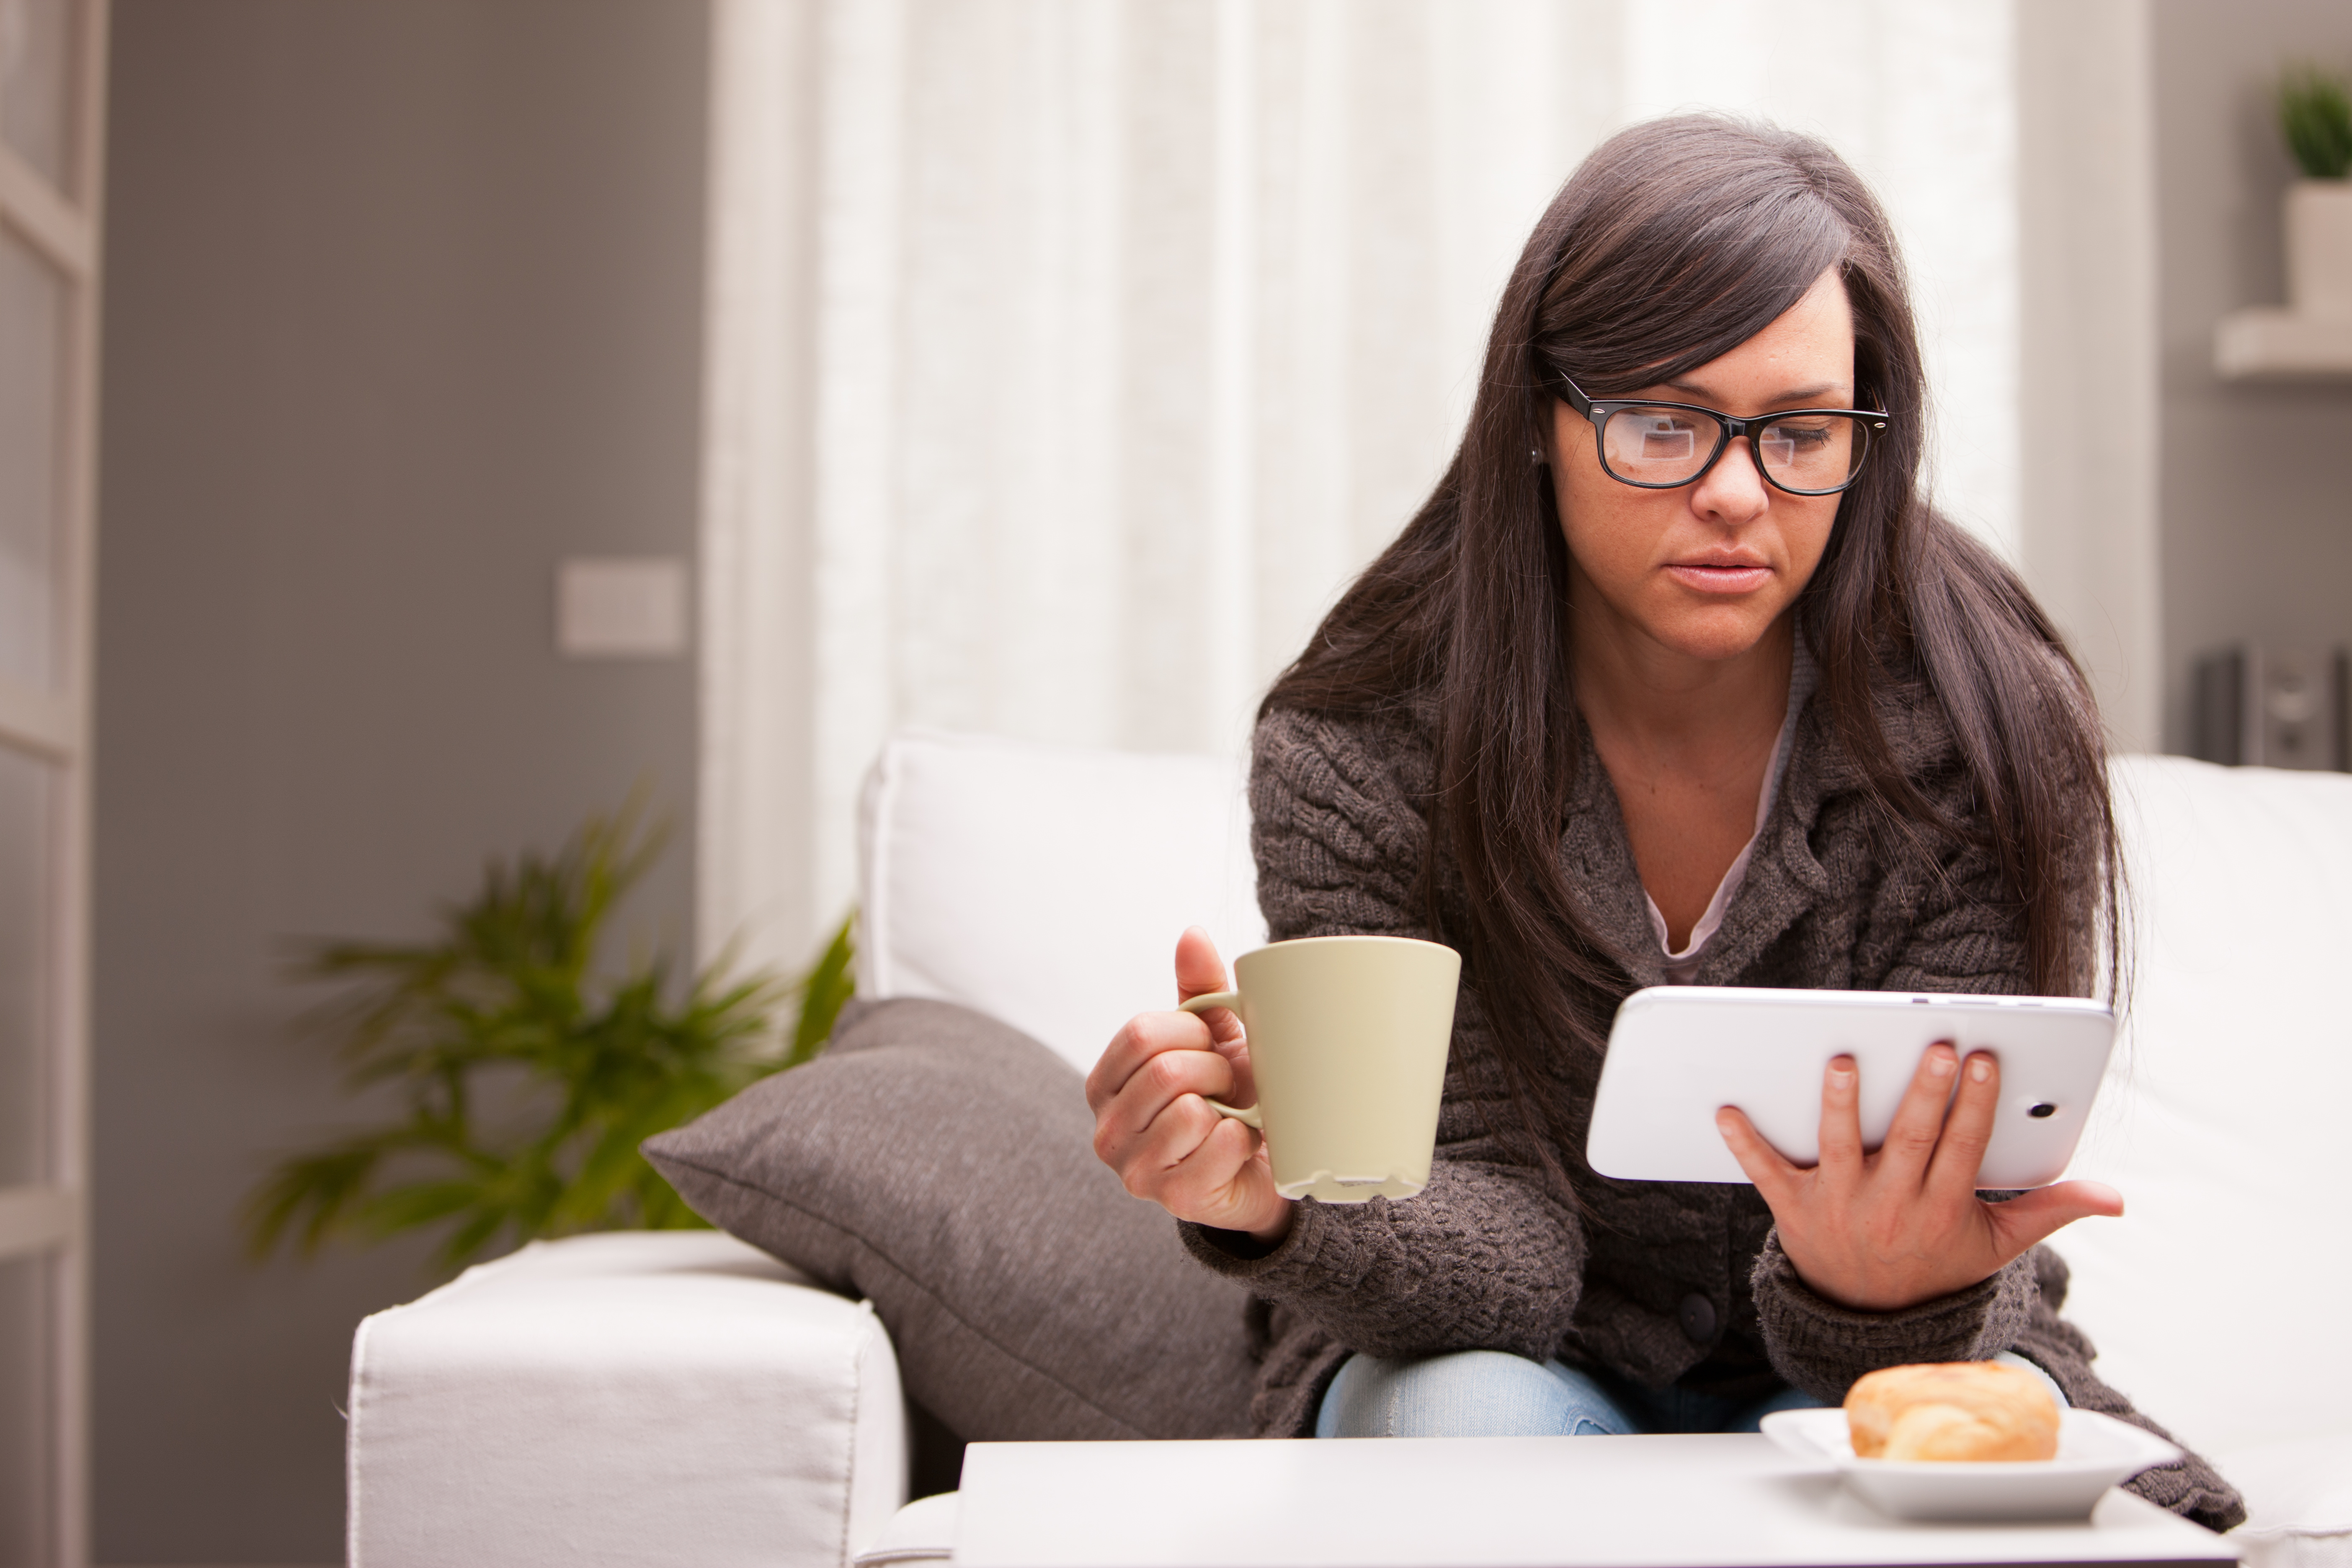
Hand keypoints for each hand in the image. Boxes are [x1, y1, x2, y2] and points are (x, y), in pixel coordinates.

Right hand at [1086, 927, 1293, 1244]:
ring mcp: (1134, 1169)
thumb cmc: (1228, 1097)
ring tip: (1231, 1116)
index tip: (1210, 1045)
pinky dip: (1241, 1139)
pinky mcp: (1171, 1199)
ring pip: (1187, 1111)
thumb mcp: (1213, 1036)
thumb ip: (1198, 988)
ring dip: (1228, 1106)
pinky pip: (1214, 1148)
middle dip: (1214, 1069)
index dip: (1189, 1030)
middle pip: (1165, 1071)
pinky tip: (1238, 1146)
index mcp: (1105, 1083)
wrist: (1261, 1168)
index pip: (1140, 1032)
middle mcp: (1107, 1129)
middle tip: (1229, 1085)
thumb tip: (1192, 933)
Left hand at [1715, 1043, 2121, 1311]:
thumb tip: (2115, 1197)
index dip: (1975, 1106)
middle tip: (1933, 1047)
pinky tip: (1726, 1107)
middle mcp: (1890, 1206)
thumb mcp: (1995, 1245)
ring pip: (1839, 1148)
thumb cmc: (1936, 1262)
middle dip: (1925, 1095)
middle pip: (1910, 1142)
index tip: (1983, 1060)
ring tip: (1843, 1061)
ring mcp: (1838, 1206)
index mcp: (1942, 1210)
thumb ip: (2049, 1213)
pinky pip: (1765, 1170)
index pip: (1962, 1151)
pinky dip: (1745, 1141)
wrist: (1867, 1316)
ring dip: (1842, 1105)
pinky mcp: (1791, 1208)